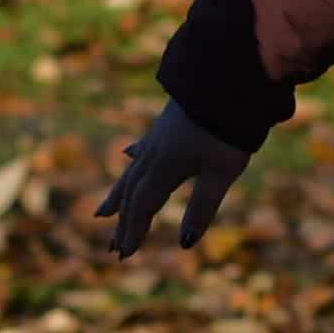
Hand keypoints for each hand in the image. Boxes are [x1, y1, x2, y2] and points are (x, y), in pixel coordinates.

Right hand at [96, 99, 253, 256]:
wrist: (230, 78)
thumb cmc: (229, 128)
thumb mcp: (221, 173)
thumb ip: (202, 207)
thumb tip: (186, 244)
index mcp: (164, 167)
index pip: (141, 205)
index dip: (132, 230)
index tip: (124, 254)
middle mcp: (154, 153)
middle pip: (132, 192)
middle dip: (123, 221)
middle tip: (113, 248)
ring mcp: (158, 137)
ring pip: (132, 171)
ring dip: (119, 195)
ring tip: (102, 212)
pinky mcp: (167, 124)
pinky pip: (142, 148)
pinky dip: (133, 159)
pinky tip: (129, 155)